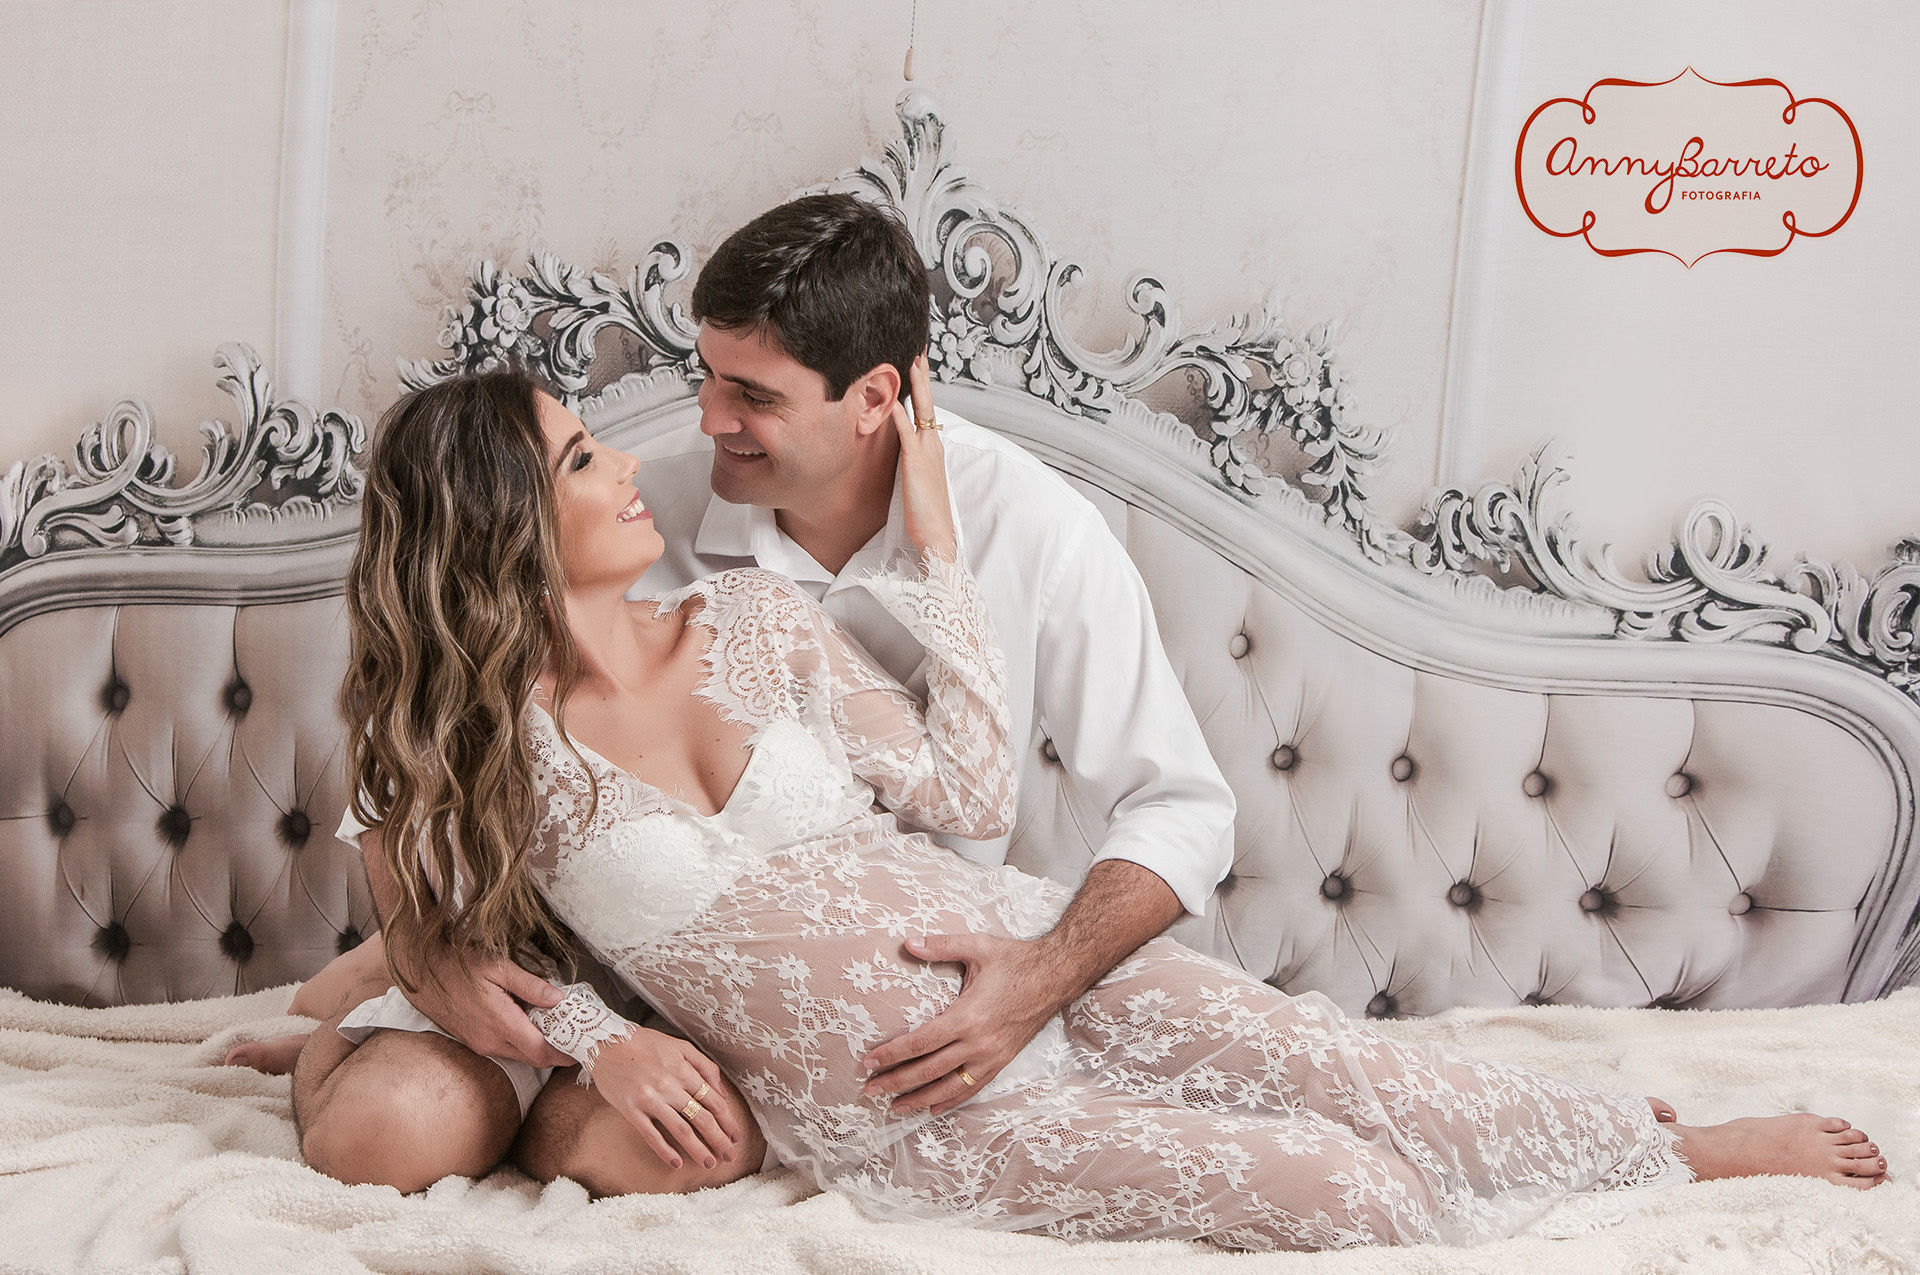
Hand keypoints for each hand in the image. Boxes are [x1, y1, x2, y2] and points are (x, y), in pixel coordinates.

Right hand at [397, 943, 573, 1068]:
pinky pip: (506, 1050)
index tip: (582, 1046)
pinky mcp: (475, 1042)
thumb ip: (530, 984)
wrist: (421, 972)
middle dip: (557, 1053)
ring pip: (520, 1056)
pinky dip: (523, 1043)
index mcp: (501, 1023)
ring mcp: (481, 1044)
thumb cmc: (459, 964)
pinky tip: (531, 1024)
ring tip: (558, 1027)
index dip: (564, 1054)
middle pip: (534, 1059)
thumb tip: (558, 999)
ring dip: (540, 1048)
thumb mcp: (498, 966)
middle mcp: (491, 1041)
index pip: (541, 1052)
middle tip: (576, 1036)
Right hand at [590, 1027, 745, 1169]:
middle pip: (701, 1118)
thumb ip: (704, 1066)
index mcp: (683, 1070)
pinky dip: (664, 1150)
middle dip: (719, 1139)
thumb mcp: (680, 1046)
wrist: (605, 1042)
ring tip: (709, 1163)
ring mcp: (650, 1099)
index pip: (713, 1101)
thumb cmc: (644, 1043)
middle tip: (730, 1156)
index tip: (736, 1136)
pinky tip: (676, 1162)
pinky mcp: (631, 1109)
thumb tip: (721, 1092)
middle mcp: (670, 1086)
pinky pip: (650, 1134)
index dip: (727, 1121)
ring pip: (680, 1129)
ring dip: (697, 1149)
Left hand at [859, 932, 1062, 1116]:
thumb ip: (941, 945)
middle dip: (896, 1081)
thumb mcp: (978, 947)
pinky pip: (973, 1087)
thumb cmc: (1016, 960)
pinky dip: (950, 1100)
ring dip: (919, 1099)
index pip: (921, 1042)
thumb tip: (908, 942)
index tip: (869, 1061)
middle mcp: (979, 1042)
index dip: (892, 1054)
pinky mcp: (1002, 1061)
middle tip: (870, 1089)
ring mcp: (992, 1056)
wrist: (1057, 975)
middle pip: (929, 1070)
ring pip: (949, 1086)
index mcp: (968, 1016)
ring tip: (895, 1108)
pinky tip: (933, 1108)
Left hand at [890, 352, 956, 559]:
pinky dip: (899, 416)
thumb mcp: (919, 481)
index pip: (928, 410)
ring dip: (916, 384)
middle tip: (918, 349)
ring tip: (910, 360)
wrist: (937, 536)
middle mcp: (933, 445)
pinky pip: (906, 433)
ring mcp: (926, 452)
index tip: (919, 364)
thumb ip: (913, 462)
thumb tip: (904, 452)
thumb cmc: (927, 514)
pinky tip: (892, 400)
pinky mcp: (915, 463)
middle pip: (928, 402)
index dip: (924, 386)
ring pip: (921, 410)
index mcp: (934, 448)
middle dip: (923, 375)